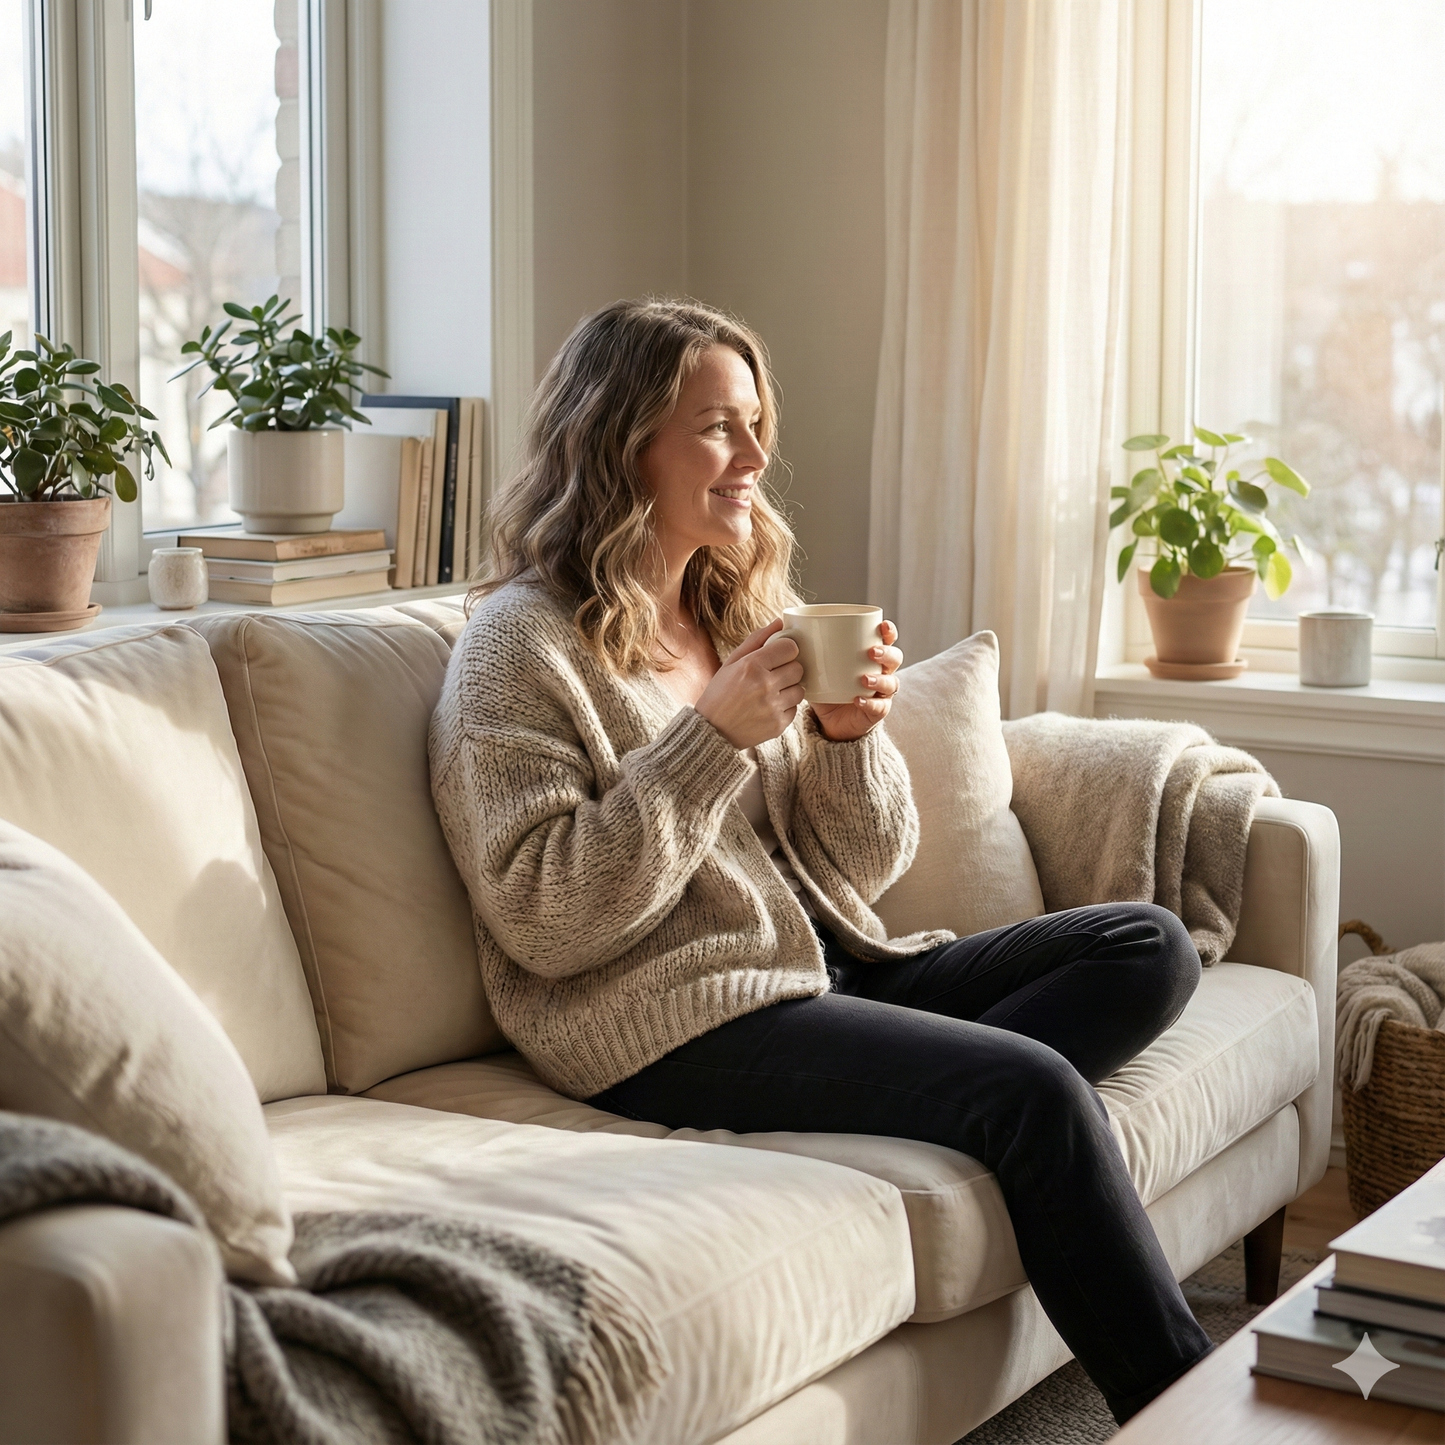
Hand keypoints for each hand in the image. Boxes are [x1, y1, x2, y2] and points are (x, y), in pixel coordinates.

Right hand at [695, 619, 804, 748]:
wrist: (712, 731)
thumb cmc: (720, 694)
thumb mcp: (731, 662)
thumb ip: (756, 640)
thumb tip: (780, 622)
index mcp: (752, 666)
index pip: (790, 648)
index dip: (786, 650)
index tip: (778, 655)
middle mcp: (765, 686)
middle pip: (798, 668)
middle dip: (788, 668)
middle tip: (774, 674)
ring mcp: (773, 707)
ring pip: (800, 689)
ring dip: (789, 688)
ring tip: (771, 692)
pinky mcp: (779, 724)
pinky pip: (795, 708)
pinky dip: (785, 706)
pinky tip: (768, 707)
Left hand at [811, 620, 901, 741]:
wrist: (829, 721)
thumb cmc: (826, 687)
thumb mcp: (816, 666)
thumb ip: (806, 648)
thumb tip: (783, 627)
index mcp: (870, 656)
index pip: (887, 639)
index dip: (889, 631)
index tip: (882, 625)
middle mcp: (881, 672)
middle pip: (895, 658)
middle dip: (887, 653)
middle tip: (871, 652)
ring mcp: (882, 693)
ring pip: (892, 682)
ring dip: (880, 679)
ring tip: (864, 678)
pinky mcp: (877, 712)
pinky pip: (880, 707)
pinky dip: (870, 703)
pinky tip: (858, 700)